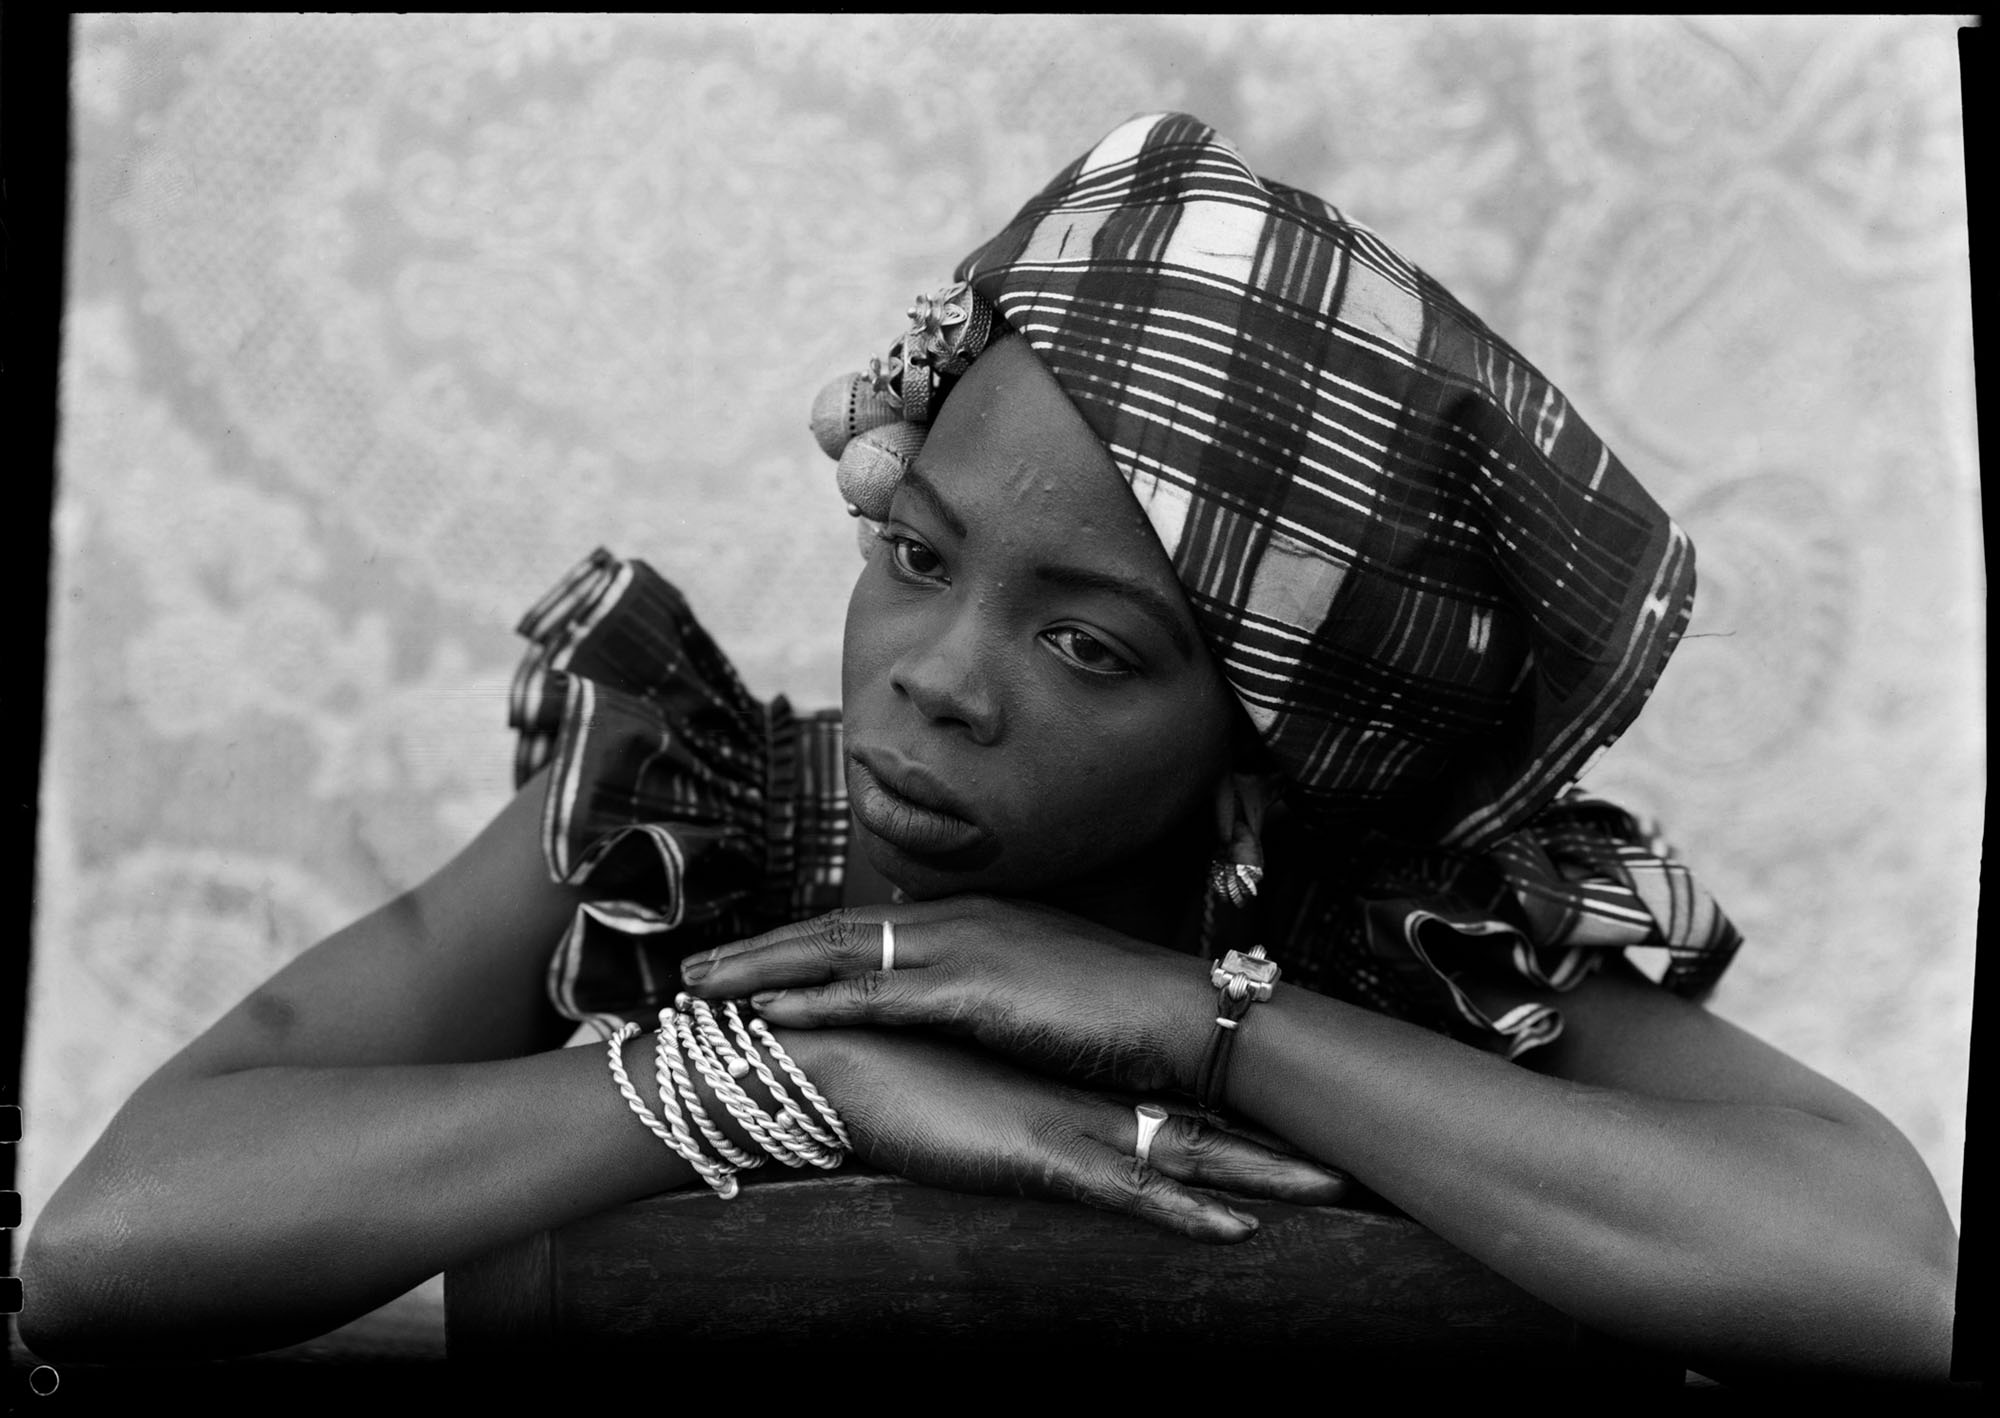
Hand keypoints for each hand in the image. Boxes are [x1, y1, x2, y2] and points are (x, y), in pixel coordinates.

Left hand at [680, 898, 1215, 1094]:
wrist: (1176, 1013)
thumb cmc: (1115, 1010)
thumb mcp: (1036, 987)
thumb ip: (984, 986)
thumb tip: (949, 1003)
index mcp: (967, 916)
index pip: (861, 926)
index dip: (796, 943)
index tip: (744, 960)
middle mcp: (953, 918)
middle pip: (830, 931)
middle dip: (756, 948)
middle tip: (690, 970)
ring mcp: (959, 949)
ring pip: (835, 956)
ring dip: (759, 970)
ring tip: (698, 990)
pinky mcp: (970, 991)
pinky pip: (872, 997)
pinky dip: (812, 1001)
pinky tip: (764, 1012)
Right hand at [796, 1027, 1346, 1241]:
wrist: (842, 1059)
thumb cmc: (897, 1080)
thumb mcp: (969, 1108)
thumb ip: (1006, 1117)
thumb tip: (1029, 1130)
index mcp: (1075, 1093)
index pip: (1173, 1107)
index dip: (1238, 1123)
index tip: (1299, 1136)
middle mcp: (1086, 1102)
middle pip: (1202, 1125)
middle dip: (1279, 1150)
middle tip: (1353, 1165)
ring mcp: (1070, 1126)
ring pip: (1186, 1154)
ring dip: (1261, 1177)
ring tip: (1331, 1189)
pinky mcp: (1040, 1153)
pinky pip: (1128, 1193)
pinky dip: (1184, 1214)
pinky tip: (1234, 1232)